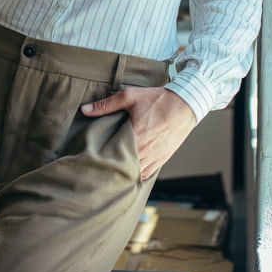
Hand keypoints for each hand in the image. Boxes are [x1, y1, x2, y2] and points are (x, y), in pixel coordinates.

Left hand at [81, 86, 196, 180]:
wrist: (186, 104)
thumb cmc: (158, 99)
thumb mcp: (130, 96)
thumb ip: (106, 104)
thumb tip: (85, 109)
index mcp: (136, 136)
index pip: (114, 156)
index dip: (102, 160)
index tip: (92, 160)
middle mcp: (146, 151)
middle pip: (124, 168)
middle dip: (112, 169)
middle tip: (99, 169)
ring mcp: (155, 157)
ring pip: (135, 174)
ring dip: (124, 173)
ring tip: (111, 173)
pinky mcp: (162, 158)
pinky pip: (147, 174)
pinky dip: (138, 175)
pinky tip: (129, 173)